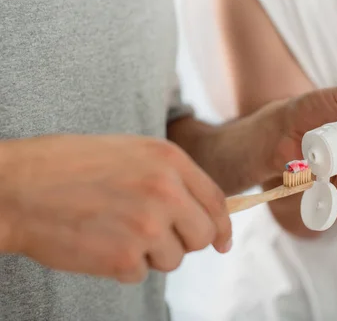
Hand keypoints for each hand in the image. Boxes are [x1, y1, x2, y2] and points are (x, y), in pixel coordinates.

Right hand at [0, 135, 231, 282]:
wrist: (17, 187)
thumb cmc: (69, 167)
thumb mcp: (131, 153)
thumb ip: (171, 178)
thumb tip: (205, 212)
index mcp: (169, 160)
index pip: (216, 201)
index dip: (223, 226)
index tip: (223, 242)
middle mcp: (166, 191)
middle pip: (203, 235)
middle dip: (184, 242)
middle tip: (155, 236)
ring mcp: (147, 225)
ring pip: (174, 259)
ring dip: (150, 254)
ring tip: (116, 232)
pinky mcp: (124, 257)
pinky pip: (140, 274)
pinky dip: (122, 266)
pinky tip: (98, 243)